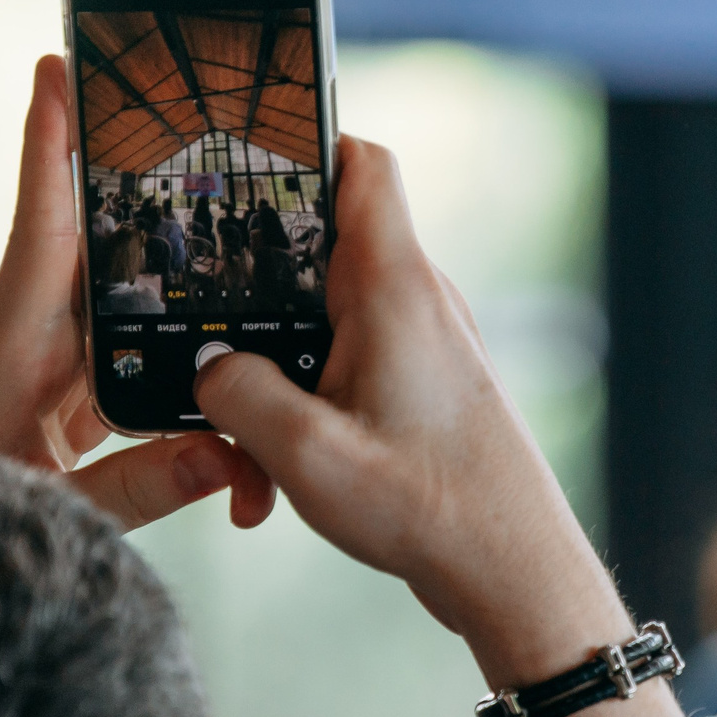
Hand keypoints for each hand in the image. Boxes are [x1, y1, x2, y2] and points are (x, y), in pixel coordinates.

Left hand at [0, 55, 275, 533]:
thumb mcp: (54, 513)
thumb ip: (142, 489)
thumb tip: (230, 456)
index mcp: (15, 348)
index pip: (43, 230)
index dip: (52, 150)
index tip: (58, 68)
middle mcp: (35, 339)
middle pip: (95, 240)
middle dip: (130, 170)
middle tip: (165, 90)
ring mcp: (52, 364)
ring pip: (121, 296)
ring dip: (165, 255)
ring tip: (213, 180)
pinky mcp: (69, 394)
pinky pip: (130, 354)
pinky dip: (173, 342)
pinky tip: (223, 330)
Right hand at [195, 136, 681, 716]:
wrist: (515, 574)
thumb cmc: (430, 508)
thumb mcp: (305, 454)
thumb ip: (238, 395)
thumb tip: (209, 367)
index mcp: (395, 288)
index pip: (362, 166)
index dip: (305, 143)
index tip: (242, 158)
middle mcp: (419, 301)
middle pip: (326, 246)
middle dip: (257, 286)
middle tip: (201, 321)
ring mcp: (427, 343)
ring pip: (329, 321)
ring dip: (278, 368)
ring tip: (242, 435)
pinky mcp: (427, 386)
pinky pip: (351, 366)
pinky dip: (309, 403)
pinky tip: (279, 470)